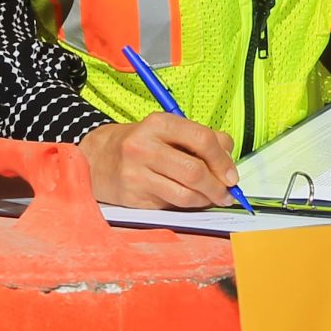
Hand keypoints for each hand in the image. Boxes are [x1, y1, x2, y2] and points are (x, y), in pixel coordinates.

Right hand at [81, 116, 239, 208]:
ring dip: (206, 200)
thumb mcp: (168, 130)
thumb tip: (229, 157)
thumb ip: (202, 138)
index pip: (202, 139)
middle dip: (217, 186)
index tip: (232, 175)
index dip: (223, 160)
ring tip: (212, 198)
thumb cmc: (142, 144)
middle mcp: (145, 147)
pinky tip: (192, 201)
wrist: (98, 159)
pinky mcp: (133, 197)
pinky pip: (171, 206)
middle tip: (226, 193)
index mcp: (159, 124)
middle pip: (194, 171)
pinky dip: (188, 206)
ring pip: (185, 194)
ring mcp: (136, 174)